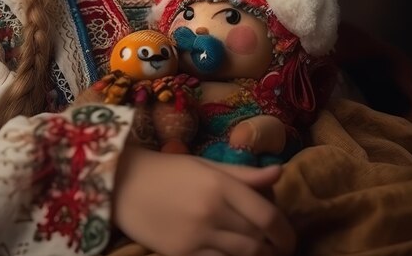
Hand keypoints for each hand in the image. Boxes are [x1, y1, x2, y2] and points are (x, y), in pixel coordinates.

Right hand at [112, 145, 295, 255]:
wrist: (123, 184)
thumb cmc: (167, 169)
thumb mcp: (205, 164)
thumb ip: (244, 173)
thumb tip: (279, 173)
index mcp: (219, 184)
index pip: (267, 214)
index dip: (285, 230)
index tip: (288, 236)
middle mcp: (211, 211)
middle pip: (258, 239)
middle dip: (276, 246)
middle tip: (280, 247)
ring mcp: (196, 236)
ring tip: (263, 253)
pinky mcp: (182, 255)